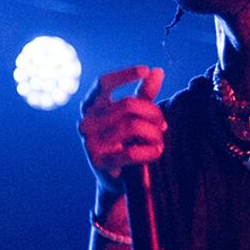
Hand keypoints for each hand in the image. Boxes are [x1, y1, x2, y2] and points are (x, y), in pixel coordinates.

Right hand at [79, 66, 166, 203]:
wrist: (116, 179)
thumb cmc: (125, 142)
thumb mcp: (133, 116)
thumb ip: (143, 95)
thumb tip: (157, 71)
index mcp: (90, 107)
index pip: (103, 83)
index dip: (124, 74)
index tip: (145, 70)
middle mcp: (86, 122)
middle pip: (127, 104)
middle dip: (152, 112)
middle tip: (163, 124)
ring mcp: (91, 142)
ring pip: (132, 126)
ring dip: (153, 132)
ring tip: (160, 139)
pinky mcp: (100, 162)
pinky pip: (131, 152)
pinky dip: (150, 151)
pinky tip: (157, 151)